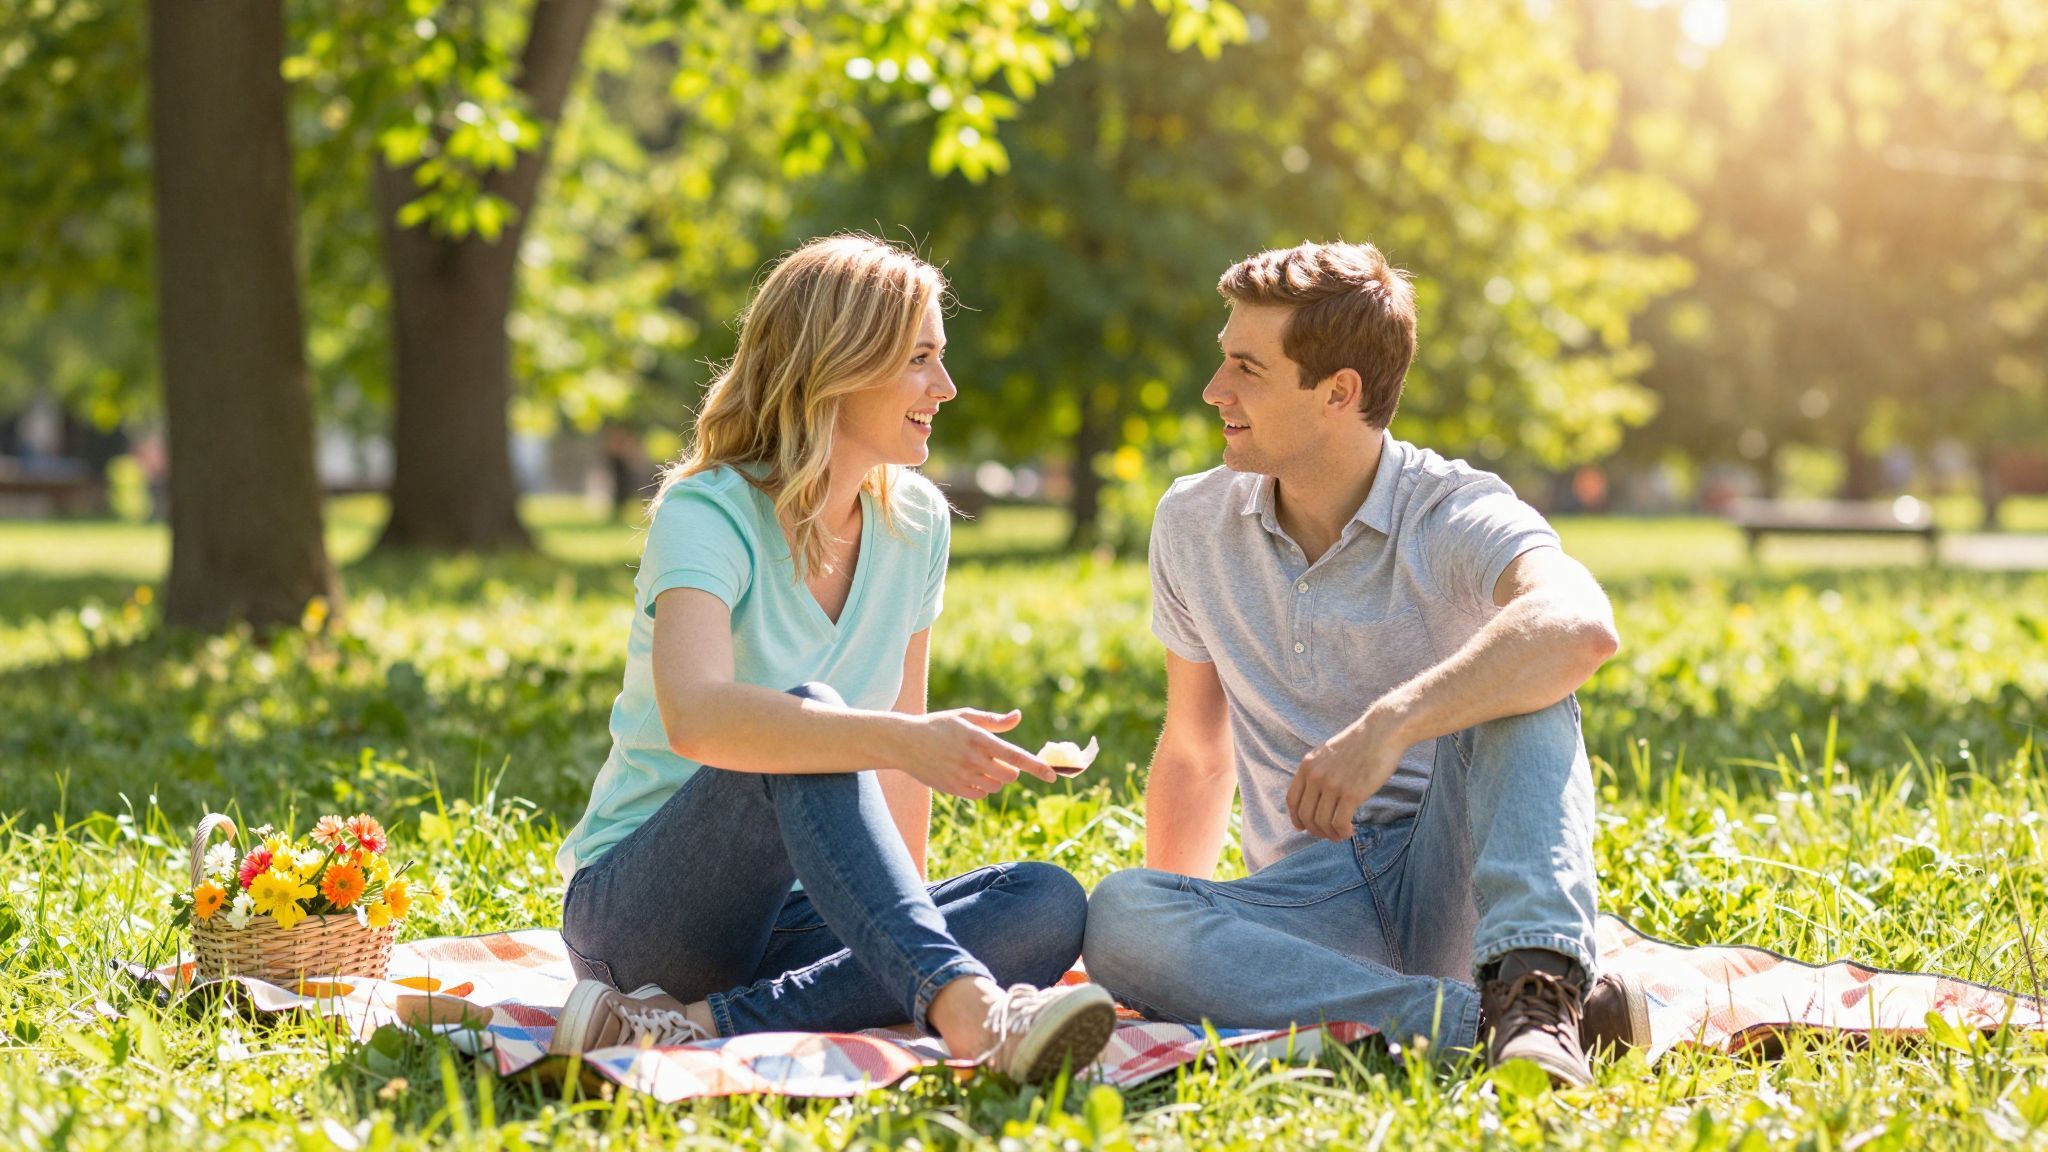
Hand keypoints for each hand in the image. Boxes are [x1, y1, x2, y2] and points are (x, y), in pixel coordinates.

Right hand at [896, 708, 1057, 798]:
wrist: (904, 743)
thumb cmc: (938, 726)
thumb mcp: (965, 716)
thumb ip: (994, 721)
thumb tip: (1018, 716)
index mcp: (979, 738)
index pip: (1015, 756)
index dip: (1037, 767)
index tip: (1052, 776)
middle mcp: (973, 759)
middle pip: (1009, 776)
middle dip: (1011, 771)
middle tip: (999, 761)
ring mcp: (963, 776)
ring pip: (996, 787)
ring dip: (995, 780)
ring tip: (979, 766)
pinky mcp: (954, 789)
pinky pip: (980, 795)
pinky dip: (981, 788)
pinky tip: (969, 775)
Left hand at [1286, 714, 1407, 841]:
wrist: (1382, 732)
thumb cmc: (1359, 743)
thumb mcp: (1327, 753)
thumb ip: (1317, 771)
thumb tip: (1315, 797)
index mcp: (1307, 765)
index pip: (1292, 800)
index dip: (1296, 818)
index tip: (1303, 827)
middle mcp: (1316, 776)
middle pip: (1306, 815)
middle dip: (1315, 830)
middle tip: (1328, 834)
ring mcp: (1332, 785)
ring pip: (1321, 823)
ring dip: (1331, 834)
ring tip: (1341, 834)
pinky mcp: (1351, 793)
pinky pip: (1339, 823)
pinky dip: (1342, 832)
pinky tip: (1349, 831)